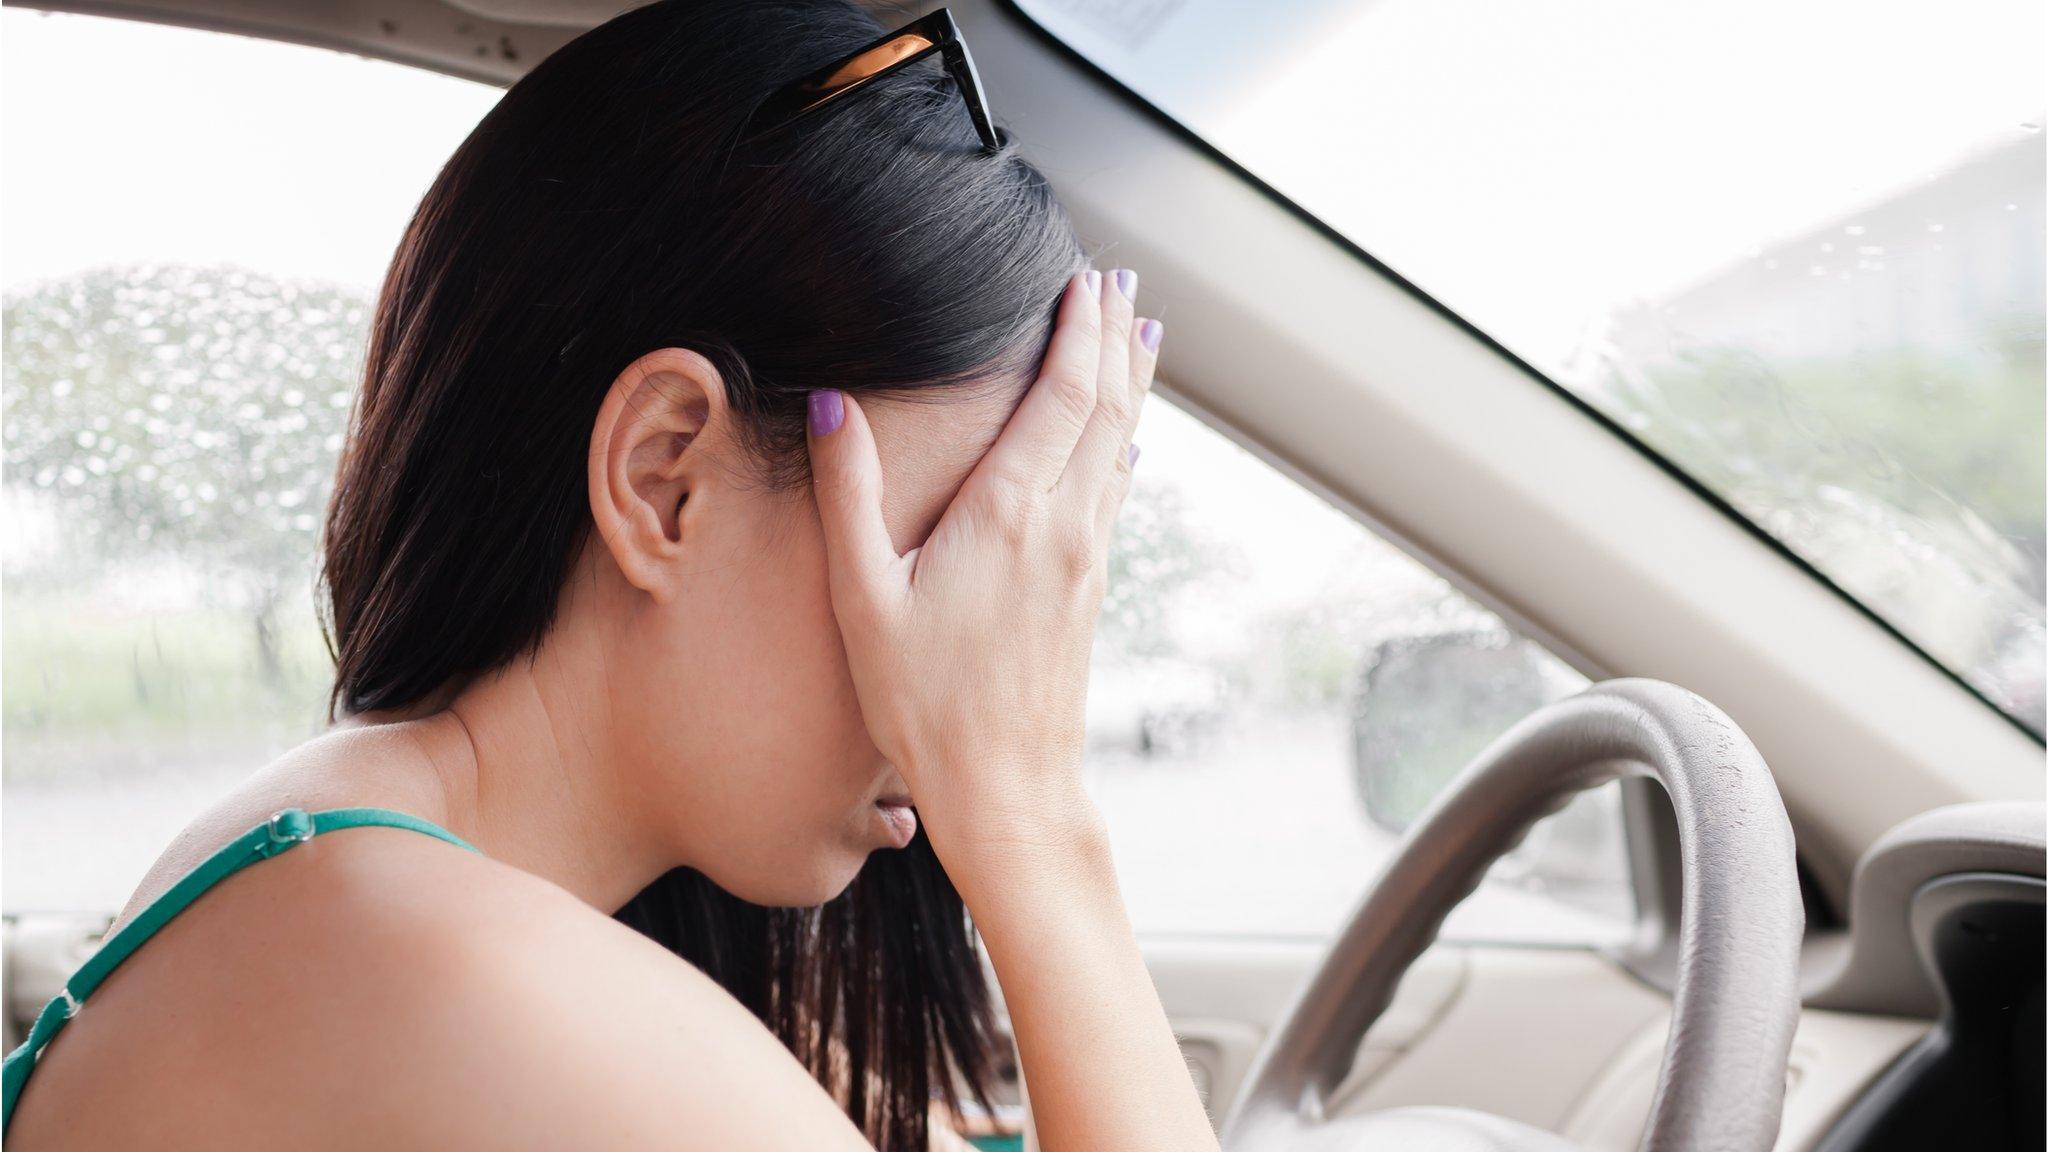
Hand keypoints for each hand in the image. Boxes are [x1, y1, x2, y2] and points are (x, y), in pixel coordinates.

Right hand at [805, 267, 1161, 869]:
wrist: (1007, 788)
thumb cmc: (923, 703)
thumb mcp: (864, 598)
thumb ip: (848, 494)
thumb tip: (832, 403)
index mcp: (1008, 514)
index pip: (1059, 397)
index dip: (1075, 333)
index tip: (1081, 280)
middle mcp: (1062, 526)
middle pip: (1103, 409)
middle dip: (1110, 339)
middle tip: (1118, 284)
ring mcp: (1085, 559)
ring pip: (1119, 447)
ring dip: (1128, 384)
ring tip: (1139, 333)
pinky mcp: (1090, 590)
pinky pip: (1114, 493)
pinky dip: (1122, 445)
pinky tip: (1125, 442)